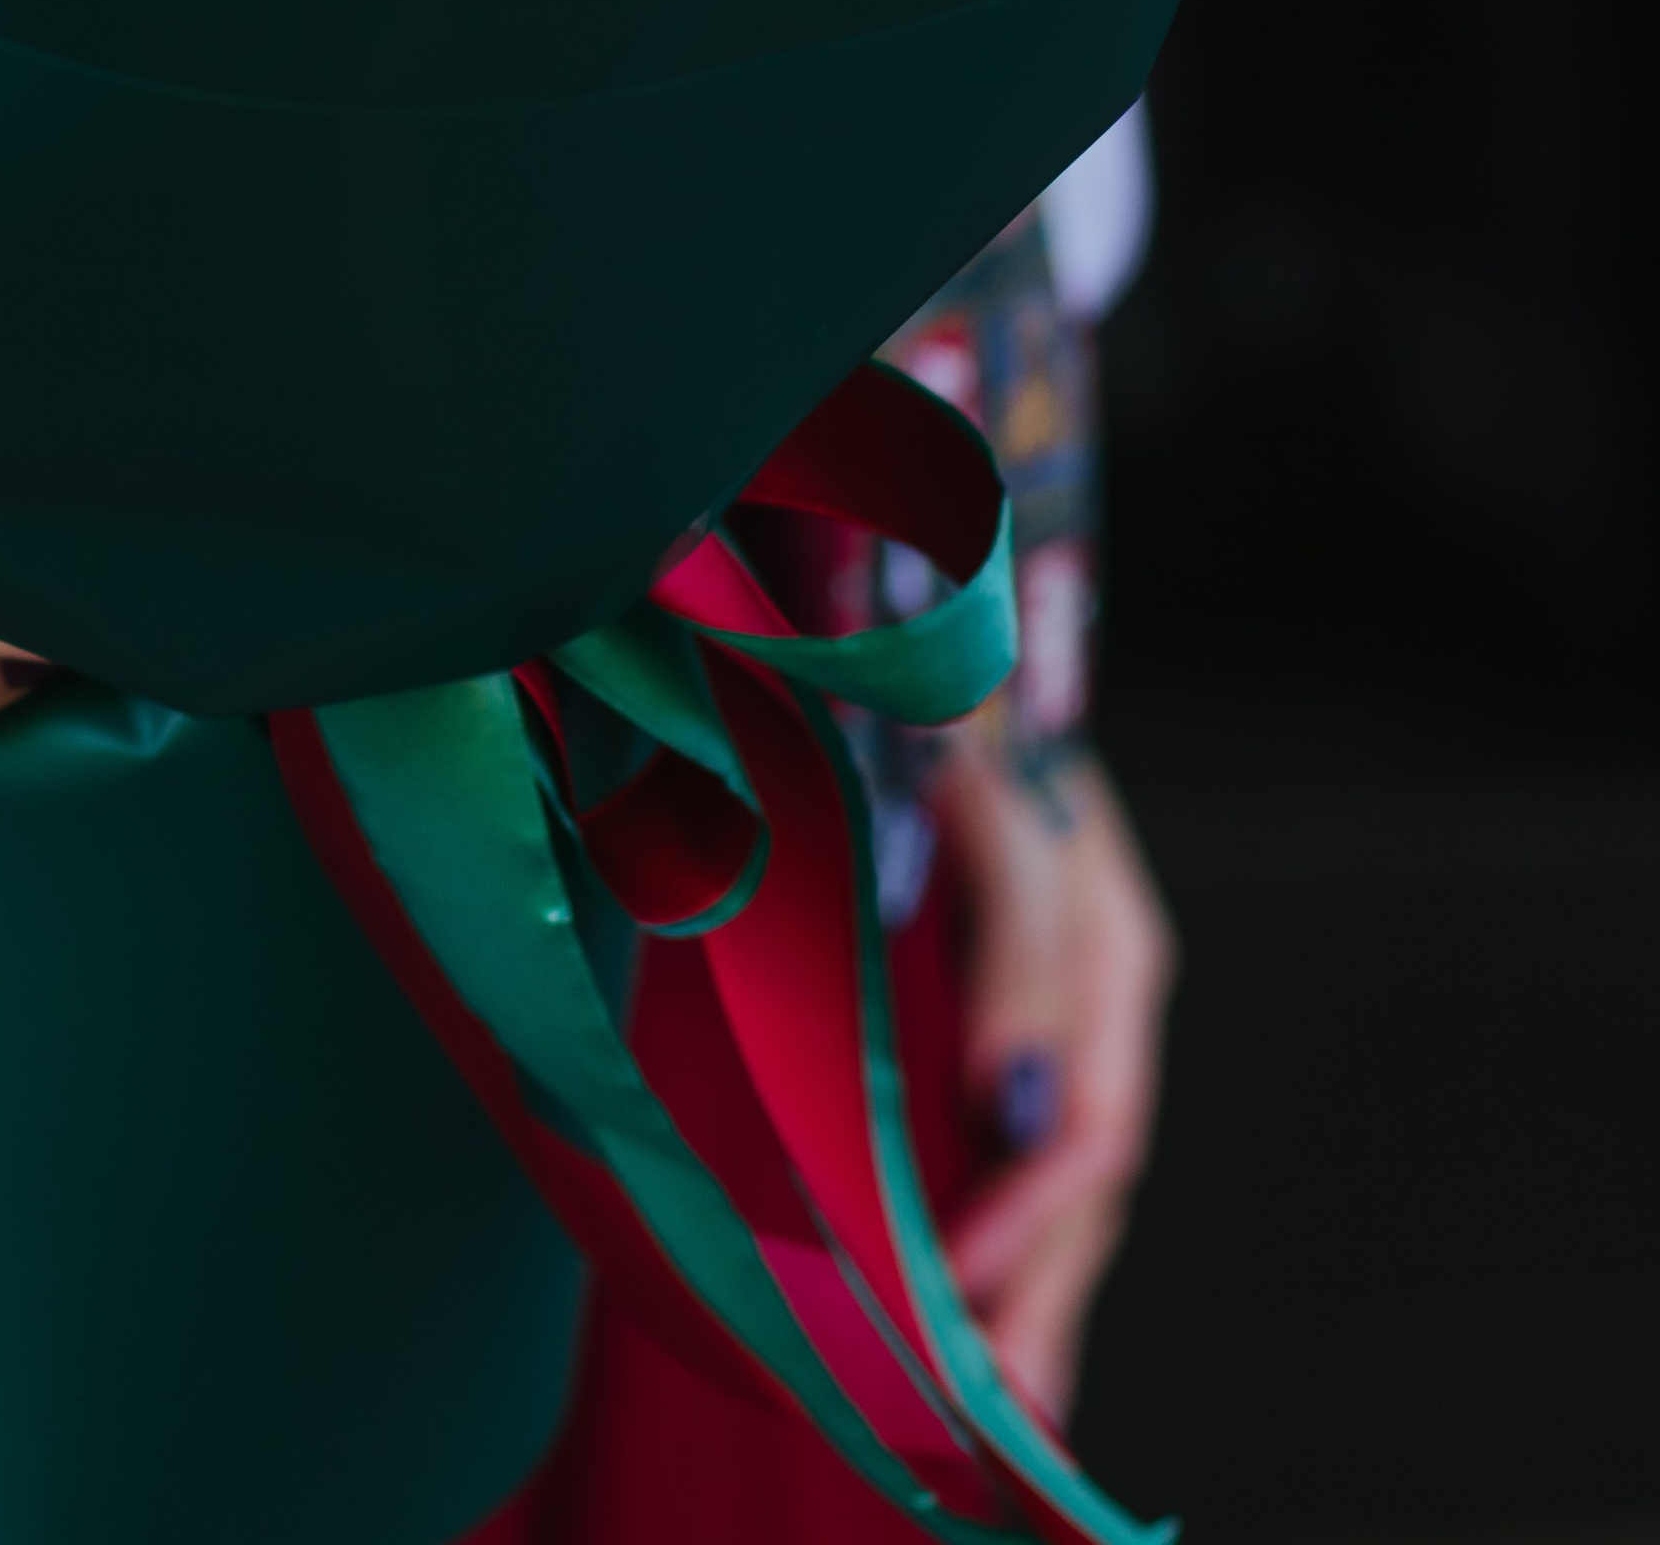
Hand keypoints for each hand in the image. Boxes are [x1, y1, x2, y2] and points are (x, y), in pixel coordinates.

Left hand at [928, 730, 1174, 1426]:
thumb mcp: (997, 799)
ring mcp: (1053, 1007)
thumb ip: (1020, 947)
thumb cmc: (956, 693)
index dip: (1024, 1222)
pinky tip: (971, 1292)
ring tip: (998, 1407)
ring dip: (1025, 1289)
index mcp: (1112, 956)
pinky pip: (1011, 1142)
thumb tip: (1022, 1102)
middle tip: (1002, 1422)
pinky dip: (995, 1227)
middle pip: (1084, 1182)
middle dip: (1043, 1303)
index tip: (957, 1295)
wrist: (932, 622)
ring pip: (1054, 1177)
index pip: (1085, 1132)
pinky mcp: (996, 1004)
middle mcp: (1094, 999)